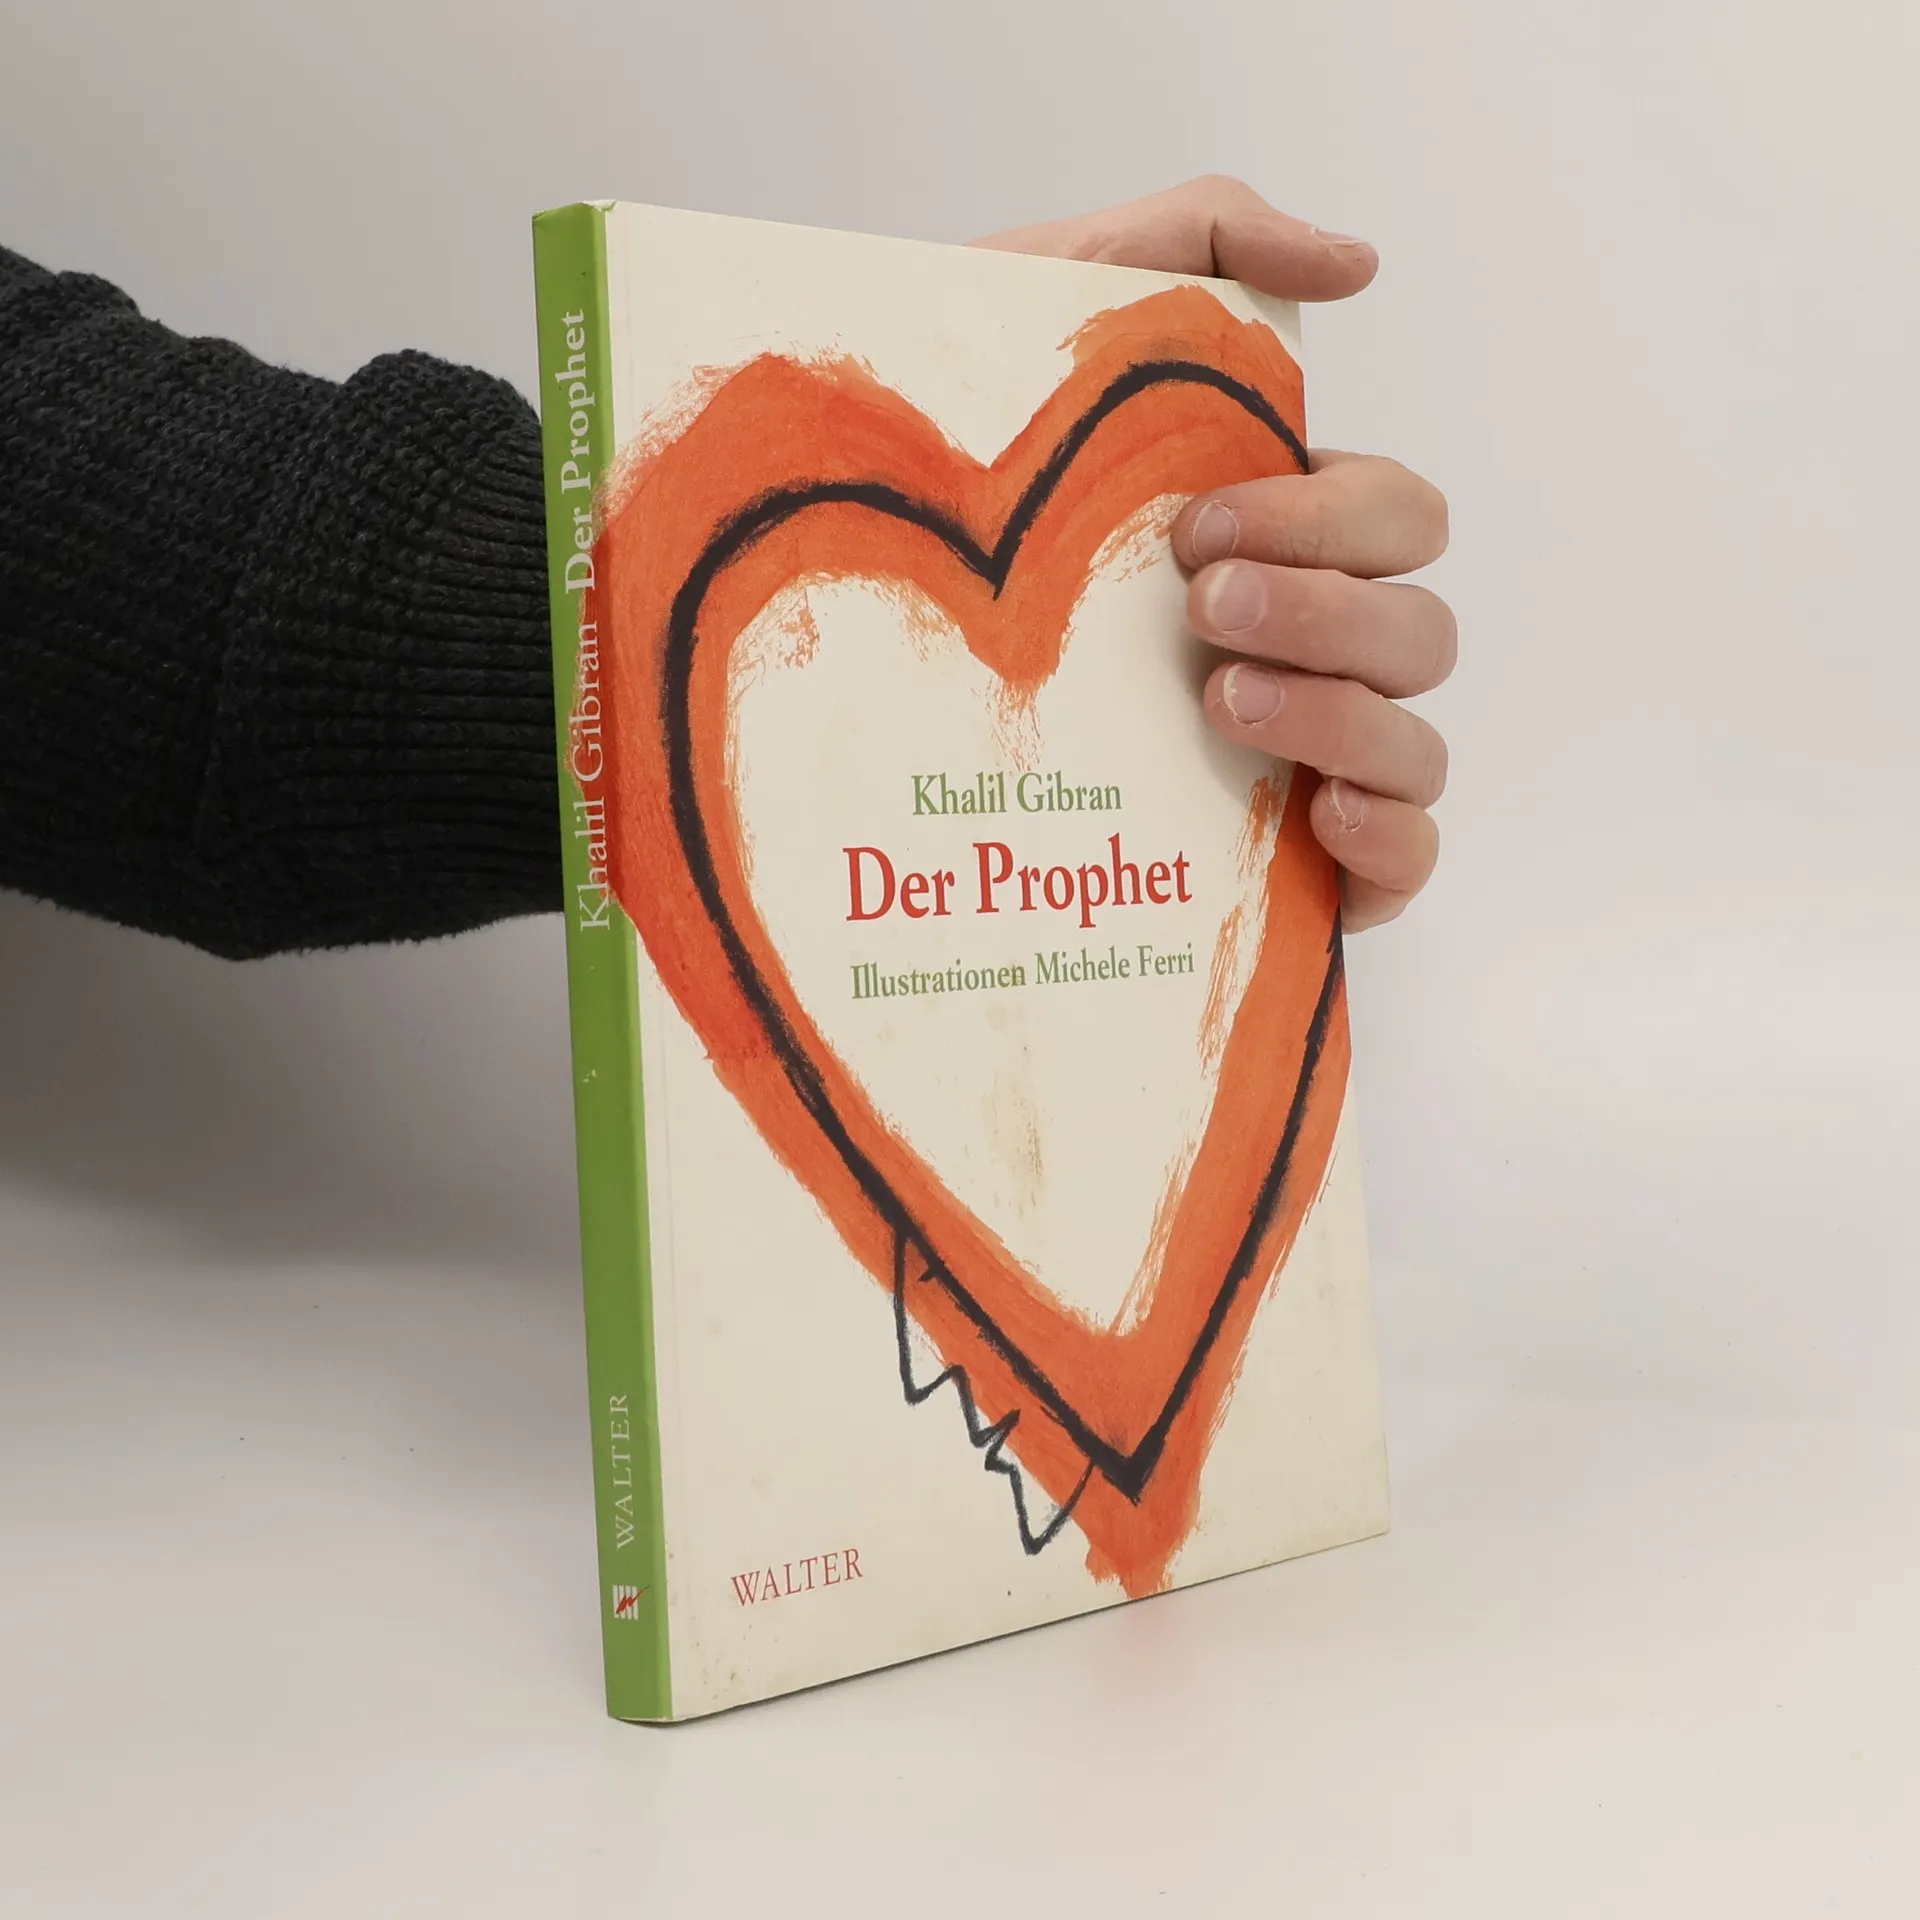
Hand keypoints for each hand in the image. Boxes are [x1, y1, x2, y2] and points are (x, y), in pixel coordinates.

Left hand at [974, 176, 1453, 930]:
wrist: (805, 590)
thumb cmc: (941, 461)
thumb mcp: (1050, 305)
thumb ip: (1201, 242)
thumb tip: (1357, 264)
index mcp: (1275, 537)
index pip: (1395, 520)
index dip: (1326, 521)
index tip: (1196, 529)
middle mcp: (1300, 648)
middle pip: (1417, 633)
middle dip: (1328, 611)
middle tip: (1200, 608)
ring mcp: (1295, 758)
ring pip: (1414, 745)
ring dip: (1344, 717)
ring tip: (1219, 702)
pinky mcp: (1279, 866)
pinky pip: (1405, 862)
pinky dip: (1392, 839)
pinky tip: (1317, 813)